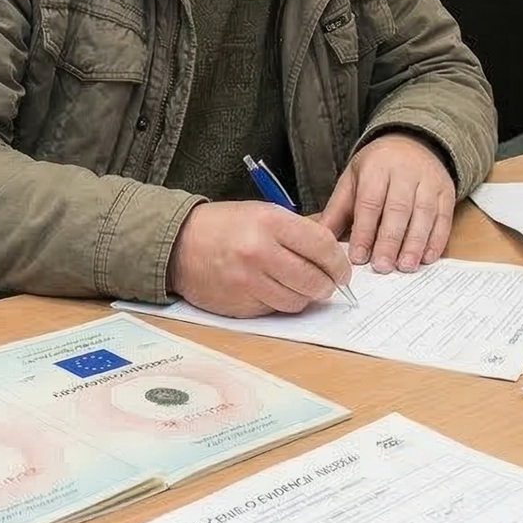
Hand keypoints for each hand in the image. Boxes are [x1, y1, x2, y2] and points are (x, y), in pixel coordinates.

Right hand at [167, 201, 350, 317]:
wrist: (179, 244)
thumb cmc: (224, 226)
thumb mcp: (263, 213)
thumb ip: (298, 231)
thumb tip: (333, 252)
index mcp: (270, 222)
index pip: (322, 246)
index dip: (339, 262)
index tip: (343, 269)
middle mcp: (259, 252)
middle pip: (314, 279)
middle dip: (328, 284)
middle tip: (329, 283)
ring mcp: (248, 282)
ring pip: (297, 301)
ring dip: (305, 297)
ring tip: (302, 286)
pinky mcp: (239, 305)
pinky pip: (274, 310)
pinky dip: (281, 303)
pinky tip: (274, 290)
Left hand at [317, 132, 454, 272]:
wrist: (414, 142)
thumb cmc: (377, 168)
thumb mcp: (353, 180)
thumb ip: (337, 210)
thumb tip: (318, 239)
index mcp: (377, 167)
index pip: (370, 202)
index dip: (364, 231)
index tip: (359, 257)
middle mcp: (405, 172)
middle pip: (398, 209)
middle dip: (390, 240)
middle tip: (383, 267)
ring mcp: (429, 181)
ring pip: (423, 214)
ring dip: (415, 243)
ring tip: (405, 266)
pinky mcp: (447, 191)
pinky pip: (444, 216)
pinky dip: (436, 239)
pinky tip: (427, 257)